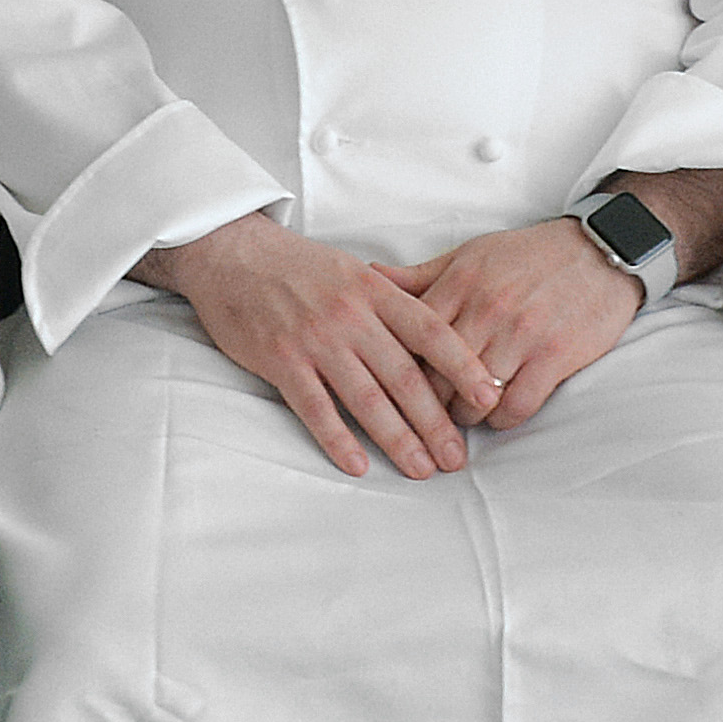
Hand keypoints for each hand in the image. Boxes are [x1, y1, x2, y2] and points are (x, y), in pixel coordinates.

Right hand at [142, 210, 500, 478]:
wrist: (232, 253)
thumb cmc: (299, 266)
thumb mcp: (354, 271)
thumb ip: (394, 301)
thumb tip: (442, 333)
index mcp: (375, 291)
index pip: (430, 331)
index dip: (464, 366)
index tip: (490, 396)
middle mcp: (351, 315)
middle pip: (403, 376)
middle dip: (435, 422)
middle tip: (457, 457)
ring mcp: (315, 339)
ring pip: (365, 398)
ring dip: (397, 439)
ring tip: (421, 469)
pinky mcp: (280, 360)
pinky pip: (315, 407)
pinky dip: (338, 439)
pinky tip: (359, 464)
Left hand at [398, 215, 645, 430]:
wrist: (599, 250)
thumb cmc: (530, 256)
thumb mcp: (470, 255)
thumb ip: (420, 275)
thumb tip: (369, 276)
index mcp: (461, 284)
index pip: (411, 340)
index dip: (398, 371)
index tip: (393, 388)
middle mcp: (487, 309)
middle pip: (436, 377)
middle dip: (427, 405)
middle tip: (424, 418)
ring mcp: (522, 334)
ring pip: (473, 399)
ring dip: (465, 417)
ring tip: (462, 418)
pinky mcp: (555, 356)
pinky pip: (517, 406)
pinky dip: (502, 420)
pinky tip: (499, 416)